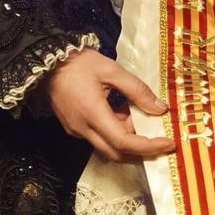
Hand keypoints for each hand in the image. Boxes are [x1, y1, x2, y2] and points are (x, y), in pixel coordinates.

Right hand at [45, 49, 176, 163]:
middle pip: (116, 152)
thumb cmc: (79, 63)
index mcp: (93, 114)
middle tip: (159, 138)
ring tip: (135, 112)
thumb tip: (160, 109)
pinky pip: (97, 137)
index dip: (148, 146)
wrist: (46, 62)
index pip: (124, 141)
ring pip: (107, 146)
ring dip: (126, 137)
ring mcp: (76, 130)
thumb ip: (137, 90)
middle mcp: (83, 129)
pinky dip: (113, 131)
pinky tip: (119, 110)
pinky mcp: (73, 127)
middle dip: (140, 149)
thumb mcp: (111, 70)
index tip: (168, 143)